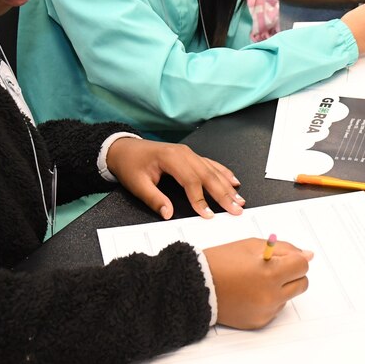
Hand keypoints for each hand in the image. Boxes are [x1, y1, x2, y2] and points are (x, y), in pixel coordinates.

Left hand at [105, 138, 244, 219]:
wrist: (124, 148)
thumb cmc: (130, 165)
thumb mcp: (137, 184)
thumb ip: (154, 199)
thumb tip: (168, 214)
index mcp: (171, 158)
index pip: (191, 181)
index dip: (200, 199)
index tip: (209, 215)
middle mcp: (184, 153)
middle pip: (208, 175)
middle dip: (224, 194)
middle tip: (236, 209)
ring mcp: (189, 153)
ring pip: (212, 170)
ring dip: (227, 186)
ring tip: (239, 200)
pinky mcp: (190, 156)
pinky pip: (211, 164)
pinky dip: (224, 173)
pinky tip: (233, 181)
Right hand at [204, 237, 312, 328]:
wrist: (196, 285)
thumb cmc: (222, 262)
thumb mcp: (253, 246)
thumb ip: (283, 249)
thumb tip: (307, 255)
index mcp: (270, 274)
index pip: (302, 266)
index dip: (294, 259)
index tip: (284, 257)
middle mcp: (270, 296)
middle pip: (302, 283)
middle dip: (293, 273)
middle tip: (274, 268)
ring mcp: (265, 311)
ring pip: (289, 297)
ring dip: (280, 287)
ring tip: (256, 280)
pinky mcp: (259, 322)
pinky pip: (275, 309)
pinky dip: (269, 300)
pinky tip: (251, 292)